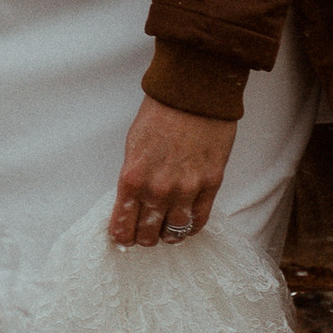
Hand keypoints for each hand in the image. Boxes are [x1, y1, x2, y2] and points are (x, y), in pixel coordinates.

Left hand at [111, 99, 237, 247]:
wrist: (192, 94)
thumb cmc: (160, 114)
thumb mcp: (133, 147)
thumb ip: (133, 178)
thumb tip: (132, 202)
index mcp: (132, 178)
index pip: (122, 225)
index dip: (122, 236)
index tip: (124, 237)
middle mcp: (157, 189)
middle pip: (148, 234)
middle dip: (143, 238)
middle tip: (144, 235)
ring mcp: (186, 189)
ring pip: (174, 232)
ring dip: (168, 236)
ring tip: (166, 232)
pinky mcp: (210, 184)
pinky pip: (199, 219)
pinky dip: (191, 227)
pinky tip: (186, 224)